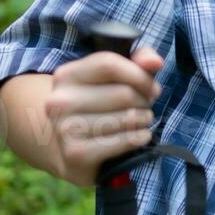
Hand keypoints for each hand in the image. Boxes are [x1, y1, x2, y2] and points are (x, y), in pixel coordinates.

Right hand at [46, 47, 162, 186]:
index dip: (139, 75)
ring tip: (140, 121)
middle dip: (145, 101)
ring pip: (127, 118)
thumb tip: (155, 62)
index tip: (152, 88)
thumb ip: (138, 60)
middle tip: (145, 108)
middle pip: (123, 93)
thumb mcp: (114, 77)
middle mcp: (59, 101)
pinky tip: (139, 136)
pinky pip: (126, 140)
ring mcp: (65, 129)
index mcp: (66, 76)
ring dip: (144, 120)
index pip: (109, 64)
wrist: (70, 150)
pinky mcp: (77, 154)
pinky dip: (141, 137)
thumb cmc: (99, 106)